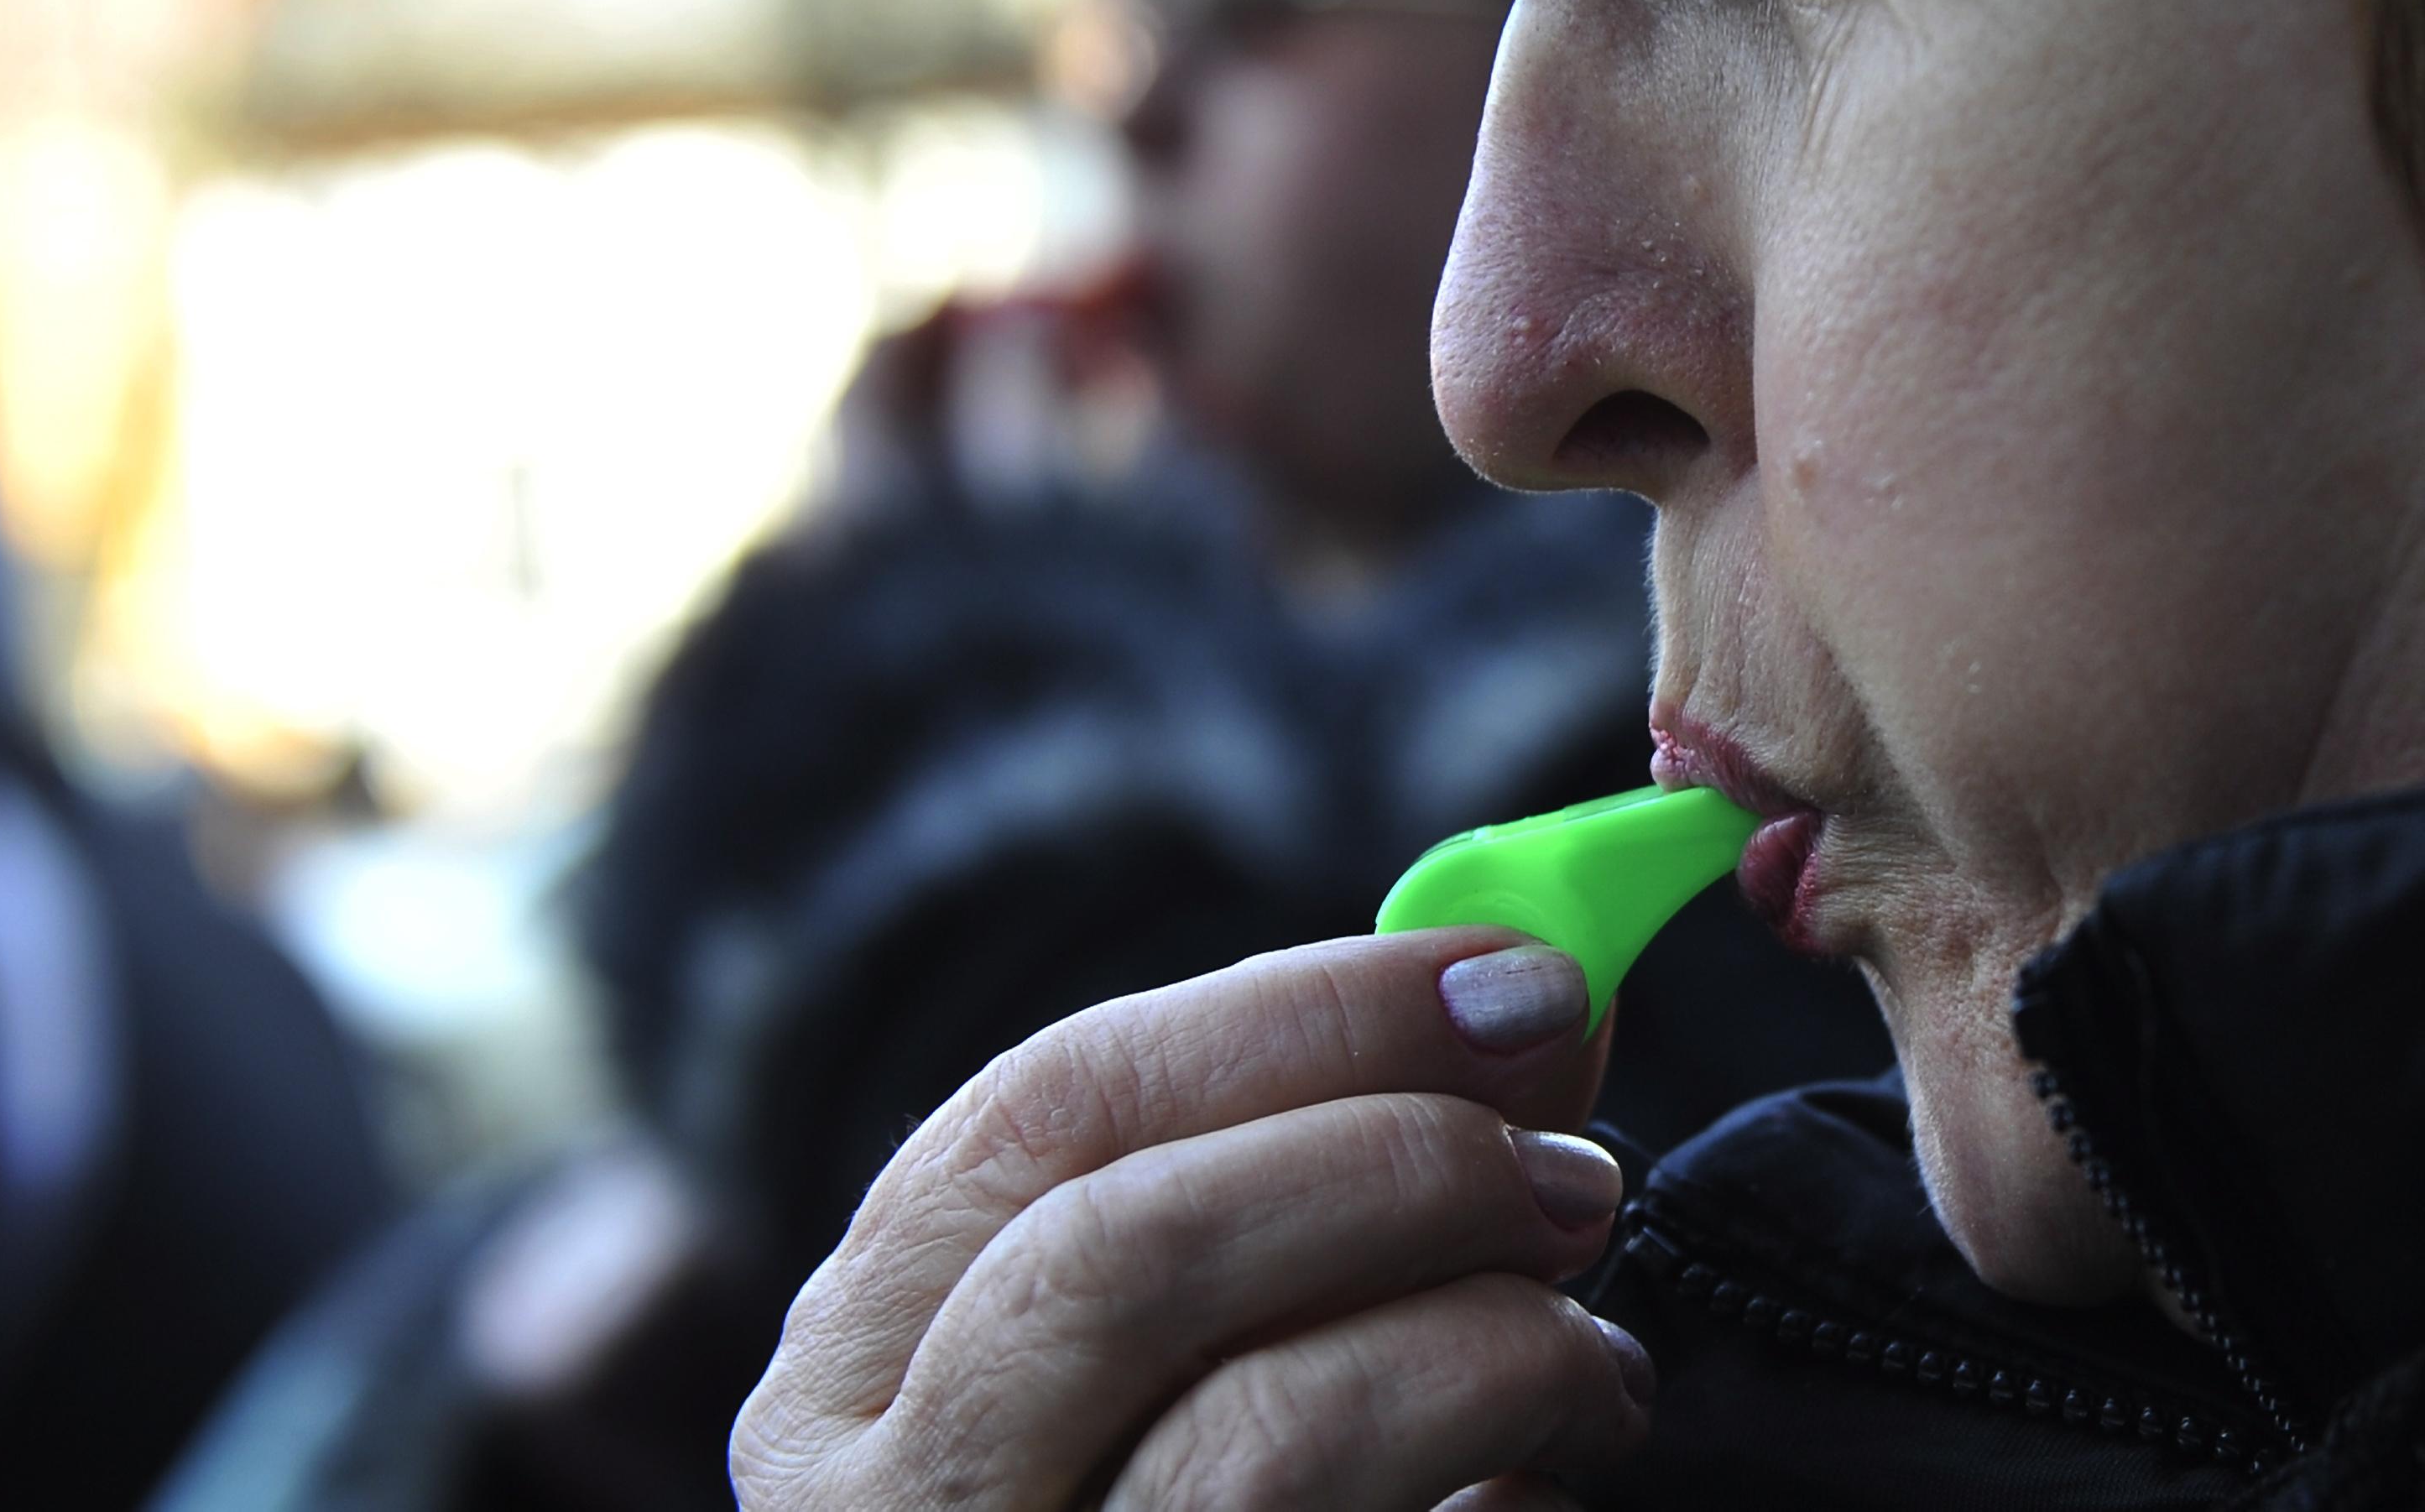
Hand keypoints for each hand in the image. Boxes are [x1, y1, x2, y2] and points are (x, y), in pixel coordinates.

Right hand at [731, 931, 1654, 1510]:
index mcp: (846, 1375)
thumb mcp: (1124, 1359)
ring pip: (1260, 1439)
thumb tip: (1526, 1007)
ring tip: (1591, 1359)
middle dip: (1394, 1165)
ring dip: (1482, 1347)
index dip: (1301, 1016)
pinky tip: (1538, 1500)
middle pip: (1129, 1252)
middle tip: (1576, 1169)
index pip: (1047, 1109)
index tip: (1514, 978)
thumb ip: (1269, 1176)